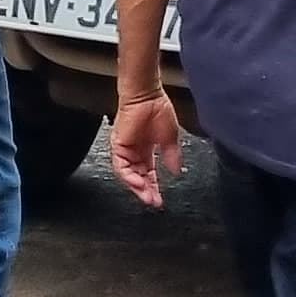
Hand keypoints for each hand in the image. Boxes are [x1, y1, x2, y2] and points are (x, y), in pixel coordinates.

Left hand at [111, 92, 183, 209]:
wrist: (146, 95)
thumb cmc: (157, 108)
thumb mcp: (170, 138)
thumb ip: (172, 156)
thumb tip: (176, 171)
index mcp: (146, 150)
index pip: (148, 174)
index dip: (154, 187)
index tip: (160, 199)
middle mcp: (134, 151)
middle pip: (138, 177)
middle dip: (146, 191)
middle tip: (154, 202)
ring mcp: (125, 149)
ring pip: (128, 175)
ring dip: (138, 187)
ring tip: (147, 196)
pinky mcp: (119, 146)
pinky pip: (121, 166)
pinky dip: (129, 176)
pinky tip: (138, 184)